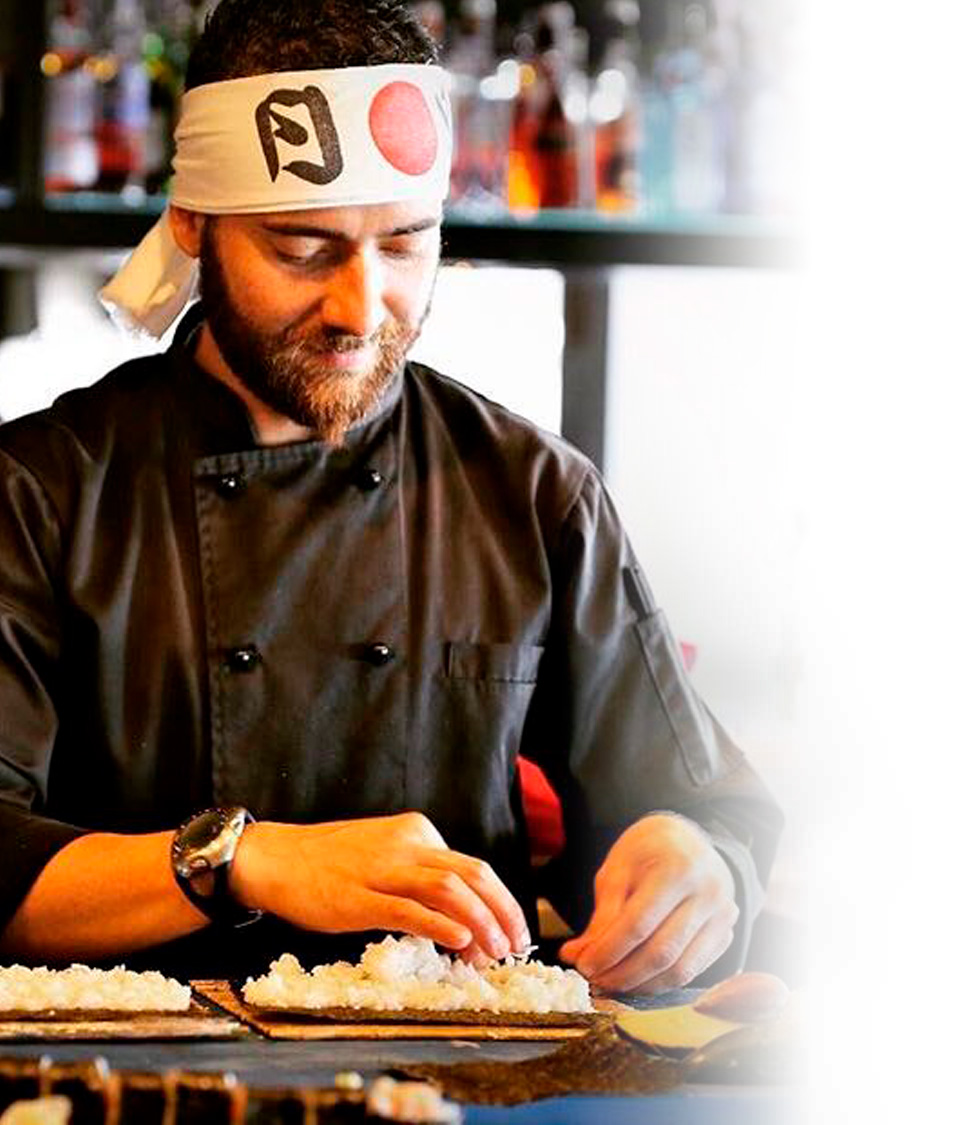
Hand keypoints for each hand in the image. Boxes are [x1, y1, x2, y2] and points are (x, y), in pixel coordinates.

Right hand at [230, 811, 529, 959]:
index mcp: (417, 832)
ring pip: (449, 889)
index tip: (511, 930)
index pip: (473, 866)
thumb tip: (463, 918)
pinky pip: (410, 909)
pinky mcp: (360, 897)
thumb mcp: (385, 854)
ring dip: (480, 922)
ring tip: (494, 952)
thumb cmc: (331, 863)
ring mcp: (383, 869)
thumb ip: (420, 874)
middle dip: (502, 911)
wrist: (277, 858)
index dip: (499, 902)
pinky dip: (441, 925)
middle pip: (473, 874)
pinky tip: (460, 942)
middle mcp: (407, 845)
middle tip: (516, 944)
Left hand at [559, 813, 737, 993]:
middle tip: (595, 982)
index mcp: (677, 868)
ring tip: (612, 983)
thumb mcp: (617, 868)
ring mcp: (723, 915)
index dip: (608, 952)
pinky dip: (662, 982)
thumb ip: (602, 914)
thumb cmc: (647, 850)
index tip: (583, 967)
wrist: (685, 839)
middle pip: (661, 953)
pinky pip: (693, 970)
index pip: (638, 925)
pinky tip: (637, 979)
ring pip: (680, 970)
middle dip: (623, 975)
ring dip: (641, 985)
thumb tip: (579, 955)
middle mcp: (708, 892)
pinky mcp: (726, 932)